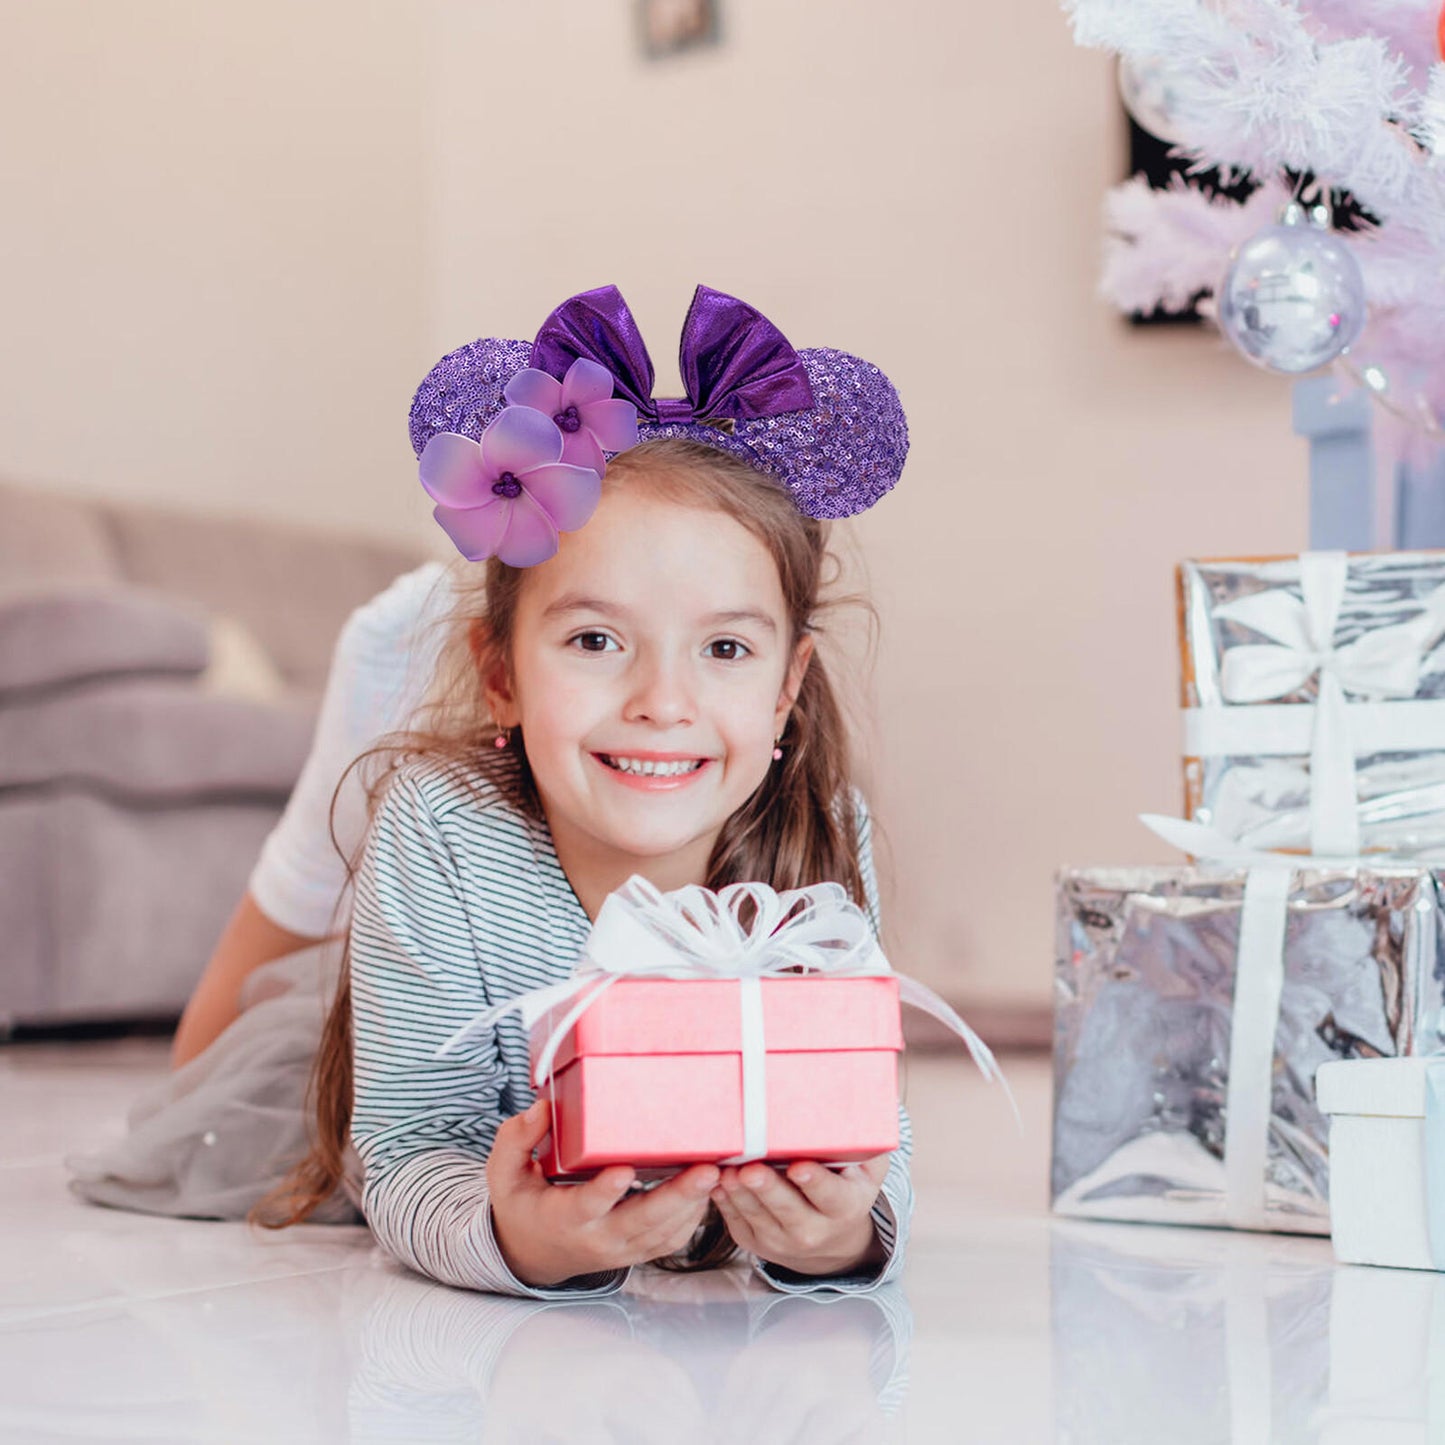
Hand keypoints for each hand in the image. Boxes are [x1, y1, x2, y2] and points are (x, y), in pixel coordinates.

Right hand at [487, 1099, 719, 1287]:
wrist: (534, 1253)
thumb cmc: (524, 1205)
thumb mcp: (504, 1174)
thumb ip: (515, 1140)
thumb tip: (542, 1109)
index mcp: (563, 1218)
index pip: (587, 1205)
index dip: (606, 1191)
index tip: (624, 1170)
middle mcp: (598, 1238)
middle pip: (641, 1222)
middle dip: (676, 1197)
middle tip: (706, 1170)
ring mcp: (622, 1248)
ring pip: (664, 1232)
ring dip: (695, 1205)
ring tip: (719, 1171)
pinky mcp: (640, 1250)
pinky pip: (672, 1239)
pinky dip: (695, 1217)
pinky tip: (710, 1189)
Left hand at [710, 1154, 891, 1278]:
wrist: (832, 1238)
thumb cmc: (847, 1186)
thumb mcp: (867, 1167)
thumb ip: (865, 1142)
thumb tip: (869, 1099)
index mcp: (845, 1207)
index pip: (830, 1195)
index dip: (815, 1182)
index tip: (799, 1167)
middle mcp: (815, 1230)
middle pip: (788, 1209)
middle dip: (768, 1189)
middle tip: (751, 1169)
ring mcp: (782, 1240)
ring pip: (758, 1216)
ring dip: (739, 1194)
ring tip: (725, 1171)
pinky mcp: (756, 1242)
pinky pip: (737, 1222)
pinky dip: (725, 1202)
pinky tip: (715, 1181)